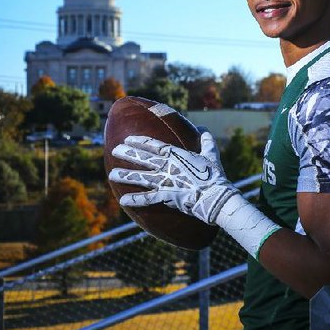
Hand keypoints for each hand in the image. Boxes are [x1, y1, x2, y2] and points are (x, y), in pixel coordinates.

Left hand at [108, 130, 234, 223]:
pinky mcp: (167, 196)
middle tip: (114, 150)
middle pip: (143, 158)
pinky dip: (136, 200)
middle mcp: (168, 166)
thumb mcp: (212, 155)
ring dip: (125, 175)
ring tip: (112, 175)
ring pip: (141, 177)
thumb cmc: (214, 175)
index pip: (154, 146)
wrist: (217, 196)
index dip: (140, 141)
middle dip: (127, 153)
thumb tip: (203, 128)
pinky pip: (148, 199)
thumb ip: (206, 141)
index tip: (128, 138)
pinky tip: (123, 201)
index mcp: (177, 155)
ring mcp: (166, 181)